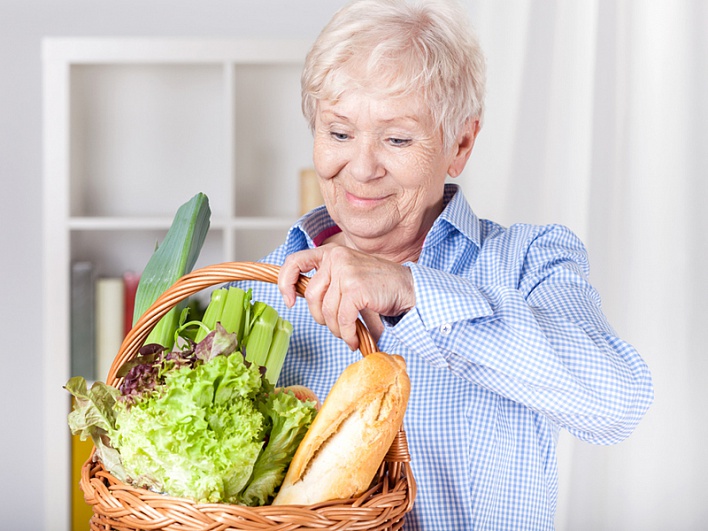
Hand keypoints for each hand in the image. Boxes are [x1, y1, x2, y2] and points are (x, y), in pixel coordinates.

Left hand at [278, 244, 414, 349]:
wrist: (407, 288)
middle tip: (336, 326)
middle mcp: (336, 258)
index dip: (286, 283)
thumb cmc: (377, 286)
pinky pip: (342, 319)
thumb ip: (325, 281)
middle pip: (311, 296)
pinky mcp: (355, 288)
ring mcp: (346, 271)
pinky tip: (354, 338)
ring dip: (337, 329)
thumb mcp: (347, 275)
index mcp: (331, 253)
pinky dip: (347, 334)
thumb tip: (295, 297)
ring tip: (348, 334)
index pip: (295, 261)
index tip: (290, 302)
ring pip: (327, 311)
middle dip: (321, 318)